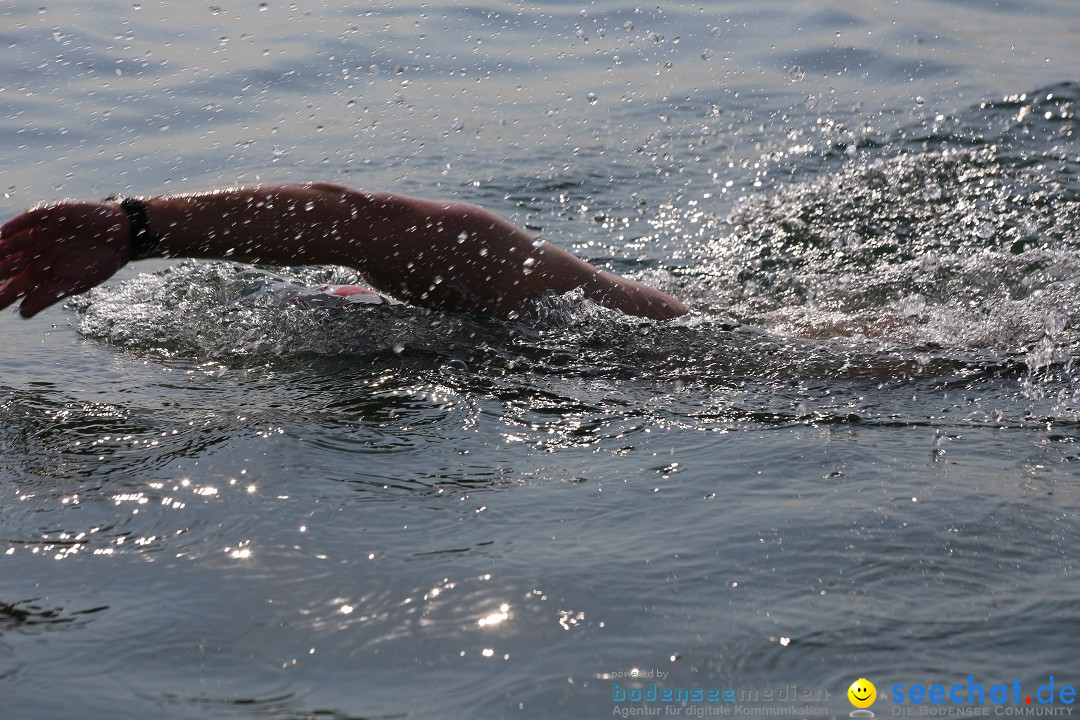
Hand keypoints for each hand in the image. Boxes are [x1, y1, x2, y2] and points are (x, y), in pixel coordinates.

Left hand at [0, 201, 130, 317]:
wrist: (121, 239)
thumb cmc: (98, 264)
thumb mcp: (73, 284)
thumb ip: (47, 296)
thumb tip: (23, 313)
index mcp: (39, 272)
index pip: (14, 285)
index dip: (2, 295)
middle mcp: (33, 253)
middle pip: (8, 263)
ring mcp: (38, 234)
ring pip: (13, 242)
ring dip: (0, 250)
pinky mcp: (48, 215)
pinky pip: (27, 220)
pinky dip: (14, 226)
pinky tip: (2, 234)